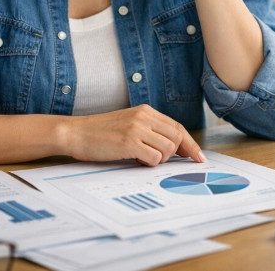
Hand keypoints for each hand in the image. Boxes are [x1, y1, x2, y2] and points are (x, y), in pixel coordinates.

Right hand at [64, 104, 204, 165]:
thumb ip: (148, 130)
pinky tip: (137, 161)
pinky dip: (150, 164)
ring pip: (168, 148)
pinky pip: (154, 158)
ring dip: (161, 159)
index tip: (198, 156)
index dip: (190, 143)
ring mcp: (137, 129)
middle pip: (177, 137)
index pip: (177, 126)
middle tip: (176, 163)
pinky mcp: (129, 142)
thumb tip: (171, 148)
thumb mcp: (128, 123)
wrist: (76, 133)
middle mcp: (144, 117)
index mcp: (146, 111)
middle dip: (181, 153)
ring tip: (144, 159)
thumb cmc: (101, 133)